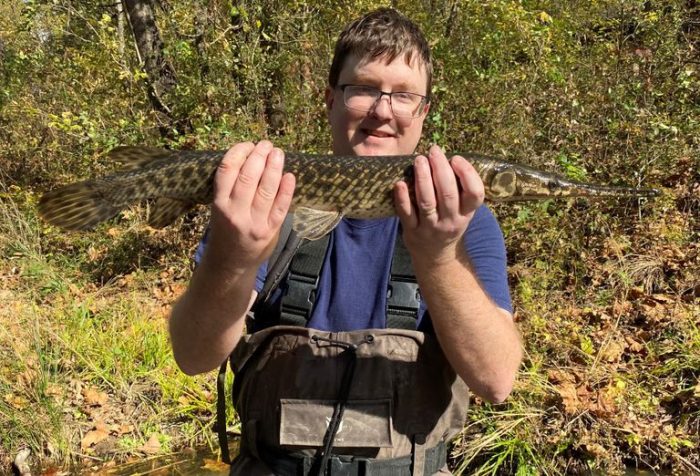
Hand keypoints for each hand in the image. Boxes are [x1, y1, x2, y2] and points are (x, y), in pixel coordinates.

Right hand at [206, 140, 295, 271]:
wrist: (230, 264)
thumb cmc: (225, 231)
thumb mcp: (219, 209)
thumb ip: (231, 189)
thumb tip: (251, 158)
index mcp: (219, 204)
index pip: (227, 170)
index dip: (239, 152)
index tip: (248, 144)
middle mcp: (235, 212)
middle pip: (249, 176)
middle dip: (259, 155)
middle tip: (266, 144)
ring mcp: (254, 223)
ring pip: (266, 189)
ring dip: (274, 167)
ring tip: (278, 153)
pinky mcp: (270, 231)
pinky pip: (281, 207)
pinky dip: (286, 190)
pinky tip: (290, 176)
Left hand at [394, 145, 483, 264]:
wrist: (435, 256)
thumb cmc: (448, 222)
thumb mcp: (461, 211)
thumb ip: (458, 188)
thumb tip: (443, 156)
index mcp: (466, 213)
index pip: (474, 194)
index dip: (467, 174)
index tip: (456, 158)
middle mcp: (451, 221)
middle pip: (448, 194)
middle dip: (440, 169)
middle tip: (434, 151)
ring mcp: (431, 227)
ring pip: (427, 202)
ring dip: (422, 179)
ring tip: (419, 160)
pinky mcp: (412, 231)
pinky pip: (406, 213)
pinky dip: (402, 198)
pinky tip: (399, 183)